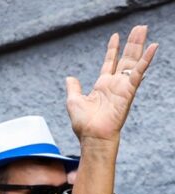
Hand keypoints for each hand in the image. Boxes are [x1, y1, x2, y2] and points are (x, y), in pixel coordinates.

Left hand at [66, 26, 157, 144]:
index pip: (110, 62)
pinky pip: (139, 73)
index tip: (115, 36)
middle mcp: (115, 84)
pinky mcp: (129, 91)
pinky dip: (146, 60)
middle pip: (126, 58)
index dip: (113, 49)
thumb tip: (69, 77)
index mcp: (102, 85)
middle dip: (132, 43)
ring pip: (133, 61)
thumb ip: (74, 88)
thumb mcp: (74, 101)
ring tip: (143, 30)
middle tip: (139, 28)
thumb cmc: (84, 124)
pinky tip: (152, 47)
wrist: (92, 137)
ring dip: (139, 45)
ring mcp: (123, 87)